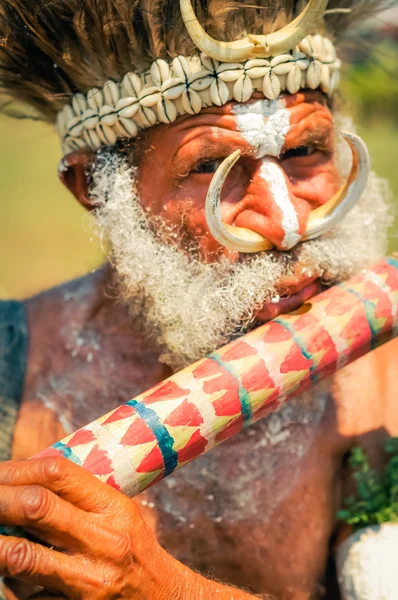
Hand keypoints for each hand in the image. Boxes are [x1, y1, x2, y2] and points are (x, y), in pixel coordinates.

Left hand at [0, 458, 180, 598]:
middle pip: (37, 506)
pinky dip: (8, 581)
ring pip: (21, 554)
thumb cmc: (131, 550)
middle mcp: (103, 540)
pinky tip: (6, 569)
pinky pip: (26, 595)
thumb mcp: (117, 514)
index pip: (58, 473)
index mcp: (113, 508)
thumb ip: (79, 497)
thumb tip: (23, 481)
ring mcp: (88, 579)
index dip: (18, 468)